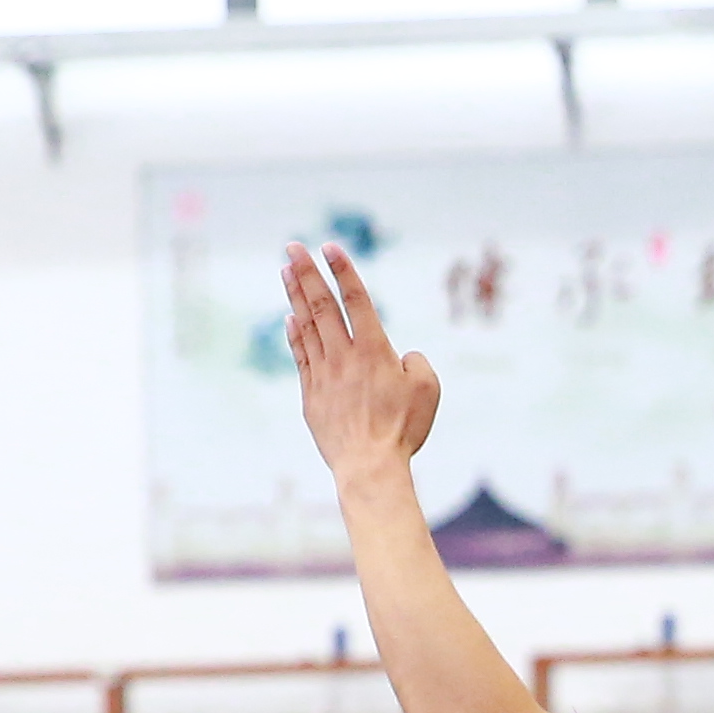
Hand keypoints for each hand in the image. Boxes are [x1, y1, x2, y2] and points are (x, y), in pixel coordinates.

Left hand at [283, 245, 441, 489]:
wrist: (369, 466)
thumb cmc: (403, 429)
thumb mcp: (428, 390)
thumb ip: (417, 362)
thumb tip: (402, 355)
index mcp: (374, 350)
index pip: (356, 300)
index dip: (343, 270)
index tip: (330, 247)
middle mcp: (345, 356)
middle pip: (322, 305)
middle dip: (306, 272)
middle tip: (293, 247)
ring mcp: (324, 374)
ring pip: (307, 325)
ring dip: (296, 295)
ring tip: (285, 270)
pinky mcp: (312, 394)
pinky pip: (301, 356)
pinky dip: (294, 334)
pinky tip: (290, 317)